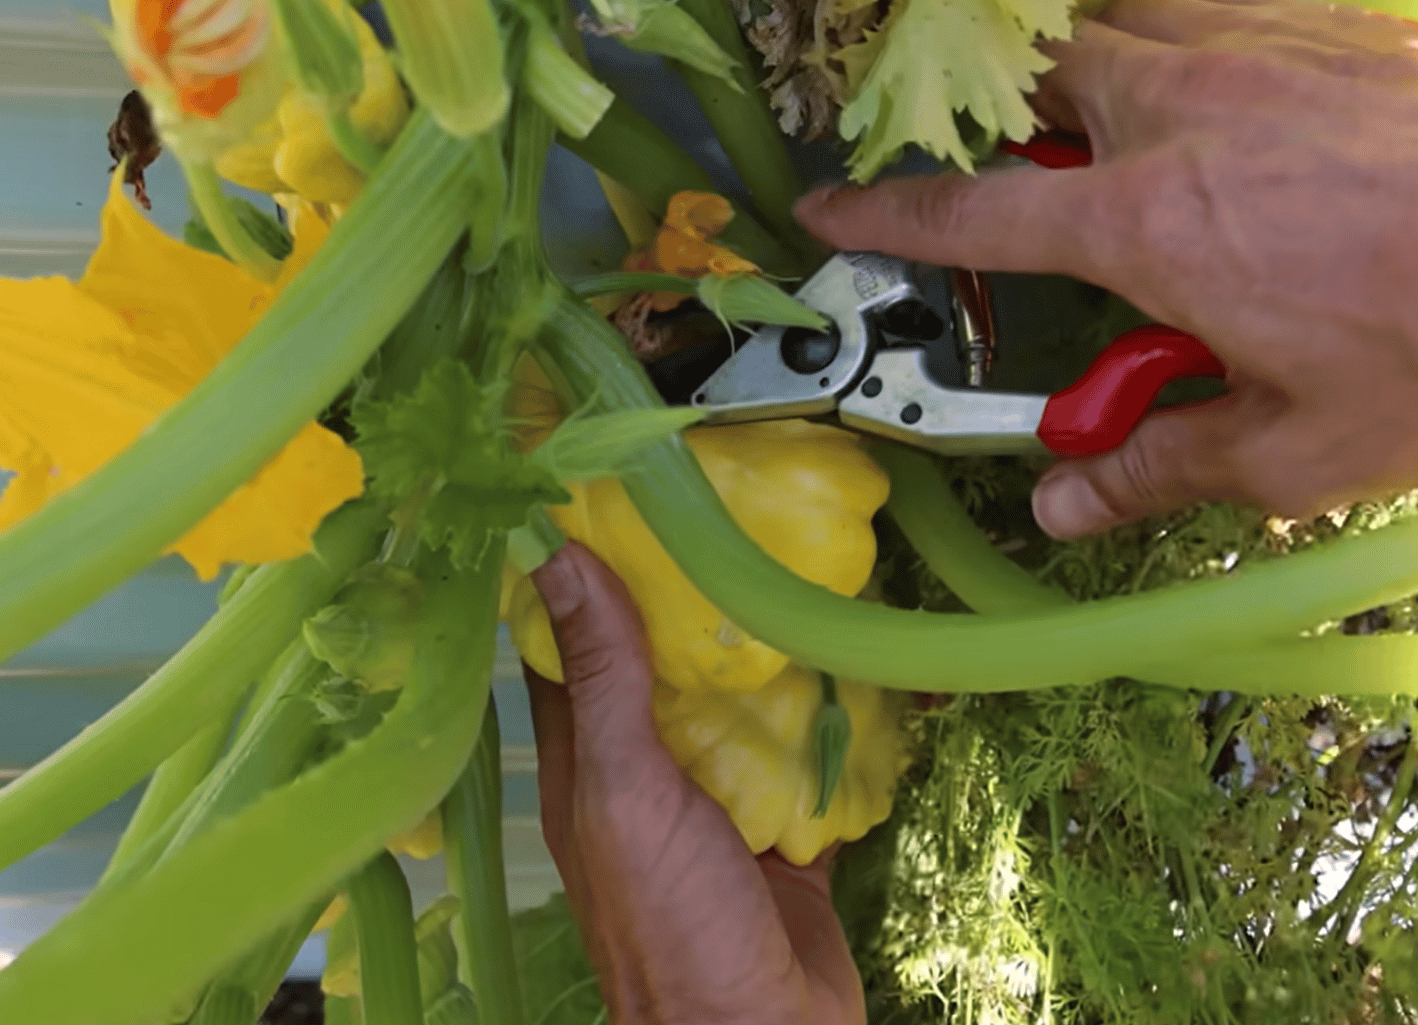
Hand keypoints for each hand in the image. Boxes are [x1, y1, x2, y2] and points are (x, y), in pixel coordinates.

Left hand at [523, 543, 865, 1024]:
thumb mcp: (627, 789)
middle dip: (699, 599)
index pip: (574, 642)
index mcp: (588, 759)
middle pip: (667, 665)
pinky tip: (859, 665)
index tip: (623, 492)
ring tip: (808, 568)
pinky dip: (832, 721)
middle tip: (742, 512)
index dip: (590, 569)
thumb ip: (604, 678)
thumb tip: (559, 556)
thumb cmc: (673, 925)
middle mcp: (648, 774)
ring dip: (771, 654)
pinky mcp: (786, 836)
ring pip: (742, 708)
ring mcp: (720, 805)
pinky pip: (809, 761)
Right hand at [796, 0, 1417, 533]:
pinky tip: (1238, 104)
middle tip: (1044, 191)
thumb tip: (1062, 508)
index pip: (973, 213)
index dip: (885, 215)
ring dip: (1104, 81)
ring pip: (1126, 28)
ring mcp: (1258, 44)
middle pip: (1042, 86)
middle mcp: (1183, 110)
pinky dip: (1191, 44)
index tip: (827, 205)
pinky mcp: (1329, 16)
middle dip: (1018, 127)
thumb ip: (1158, 466)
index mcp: (1149, 223)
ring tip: (1143, 147)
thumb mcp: (1295, 450)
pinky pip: (1216, 4)